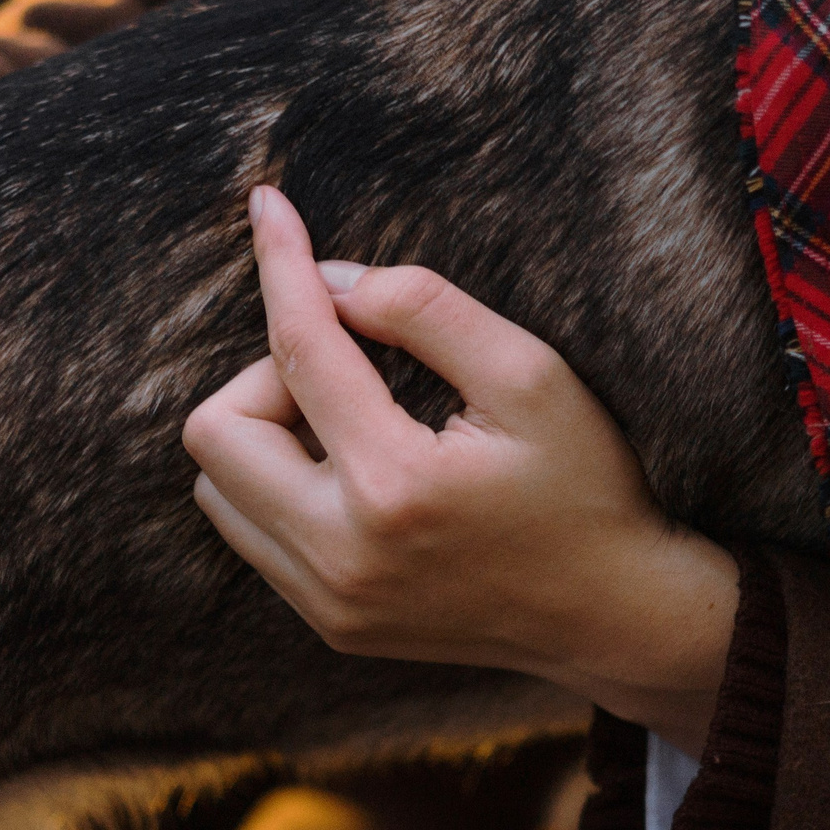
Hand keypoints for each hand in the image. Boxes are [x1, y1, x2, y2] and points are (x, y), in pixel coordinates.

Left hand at [183, 187, 737, 752]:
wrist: (613, 617)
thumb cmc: (585, 486)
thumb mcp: (531, 376)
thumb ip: (427, 310)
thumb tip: (332, 280)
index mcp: (394, 486)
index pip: (299, 349)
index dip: (281, 266)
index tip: (268, 206)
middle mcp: (342, 555)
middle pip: (216, 431)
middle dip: (266, 374)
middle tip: (351, 368)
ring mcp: (328, 602)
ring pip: (218, 489)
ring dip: (265, 434)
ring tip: (352, 423)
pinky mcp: (329, 624)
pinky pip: (252, 534)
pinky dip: (278, 484)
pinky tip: (352, 470)